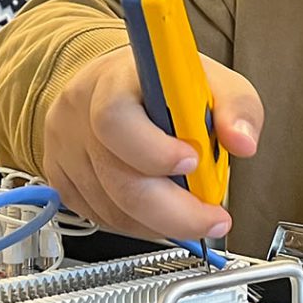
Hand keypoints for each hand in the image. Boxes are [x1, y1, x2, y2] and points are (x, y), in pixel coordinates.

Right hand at [42, 47, 261, 242]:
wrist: (114, 82)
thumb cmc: (161, 83)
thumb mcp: (210, 79)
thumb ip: (236, 106)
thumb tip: (242, 141)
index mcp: (114, 80)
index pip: (117, 119)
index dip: (155, 150)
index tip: (194, 160)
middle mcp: (80, 113)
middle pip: (118, 179)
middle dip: (174, 211)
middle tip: (211, 217)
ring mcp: (66, 148)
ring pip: (113, 208)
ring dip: (160, 221)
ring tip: (189, 208)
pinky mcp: (60, 177)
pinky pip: (101, 218)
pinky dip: (138, 223)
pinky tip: (157, 208)